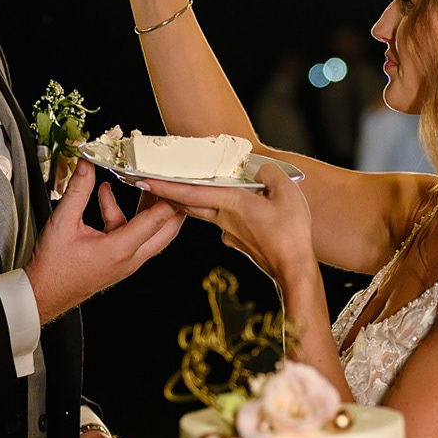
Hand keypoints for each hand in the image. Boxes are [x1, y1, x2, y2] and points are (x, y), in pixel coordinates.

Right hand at [24, 160, 184, 323]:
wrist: (44, 294)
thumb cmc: (53, 268)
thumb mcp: (62, 222)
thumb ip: (78, 190)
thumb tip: (87, 165)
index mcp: (120, 249)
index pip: (156, 220)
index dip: (167, 196)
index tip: (172, 178)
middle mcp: (130, 258)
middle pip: (167, 230)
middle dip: (173, 205)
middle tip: (174, 183)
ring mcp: (127, 262)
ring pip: (151, 233)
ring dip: (147, 208)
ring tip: (141, 183)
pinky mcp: (120, 261)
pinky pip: (132, 235)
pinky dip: (124, 216)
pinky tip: (106, 198)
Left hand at [142, 162, 314, 284]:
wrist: (294, 269)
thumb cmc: (291, 233)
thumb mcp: (286, 192)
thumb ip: (269, 173)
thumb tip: (259, 168)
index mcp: (230, 204)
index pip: (189, 193)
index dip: (165, 185)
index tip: (143, 179)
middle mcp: (224, 220)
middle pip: (189, 204)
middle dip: (170, 193)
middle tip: (153, 181)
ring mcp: (230, 233)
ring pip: (206, 212)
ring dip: (193, 200)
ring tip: (188, 187)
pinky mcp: (240, 242)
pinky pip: (224, 221)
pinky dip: (220, 210)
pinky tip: (236, 205)